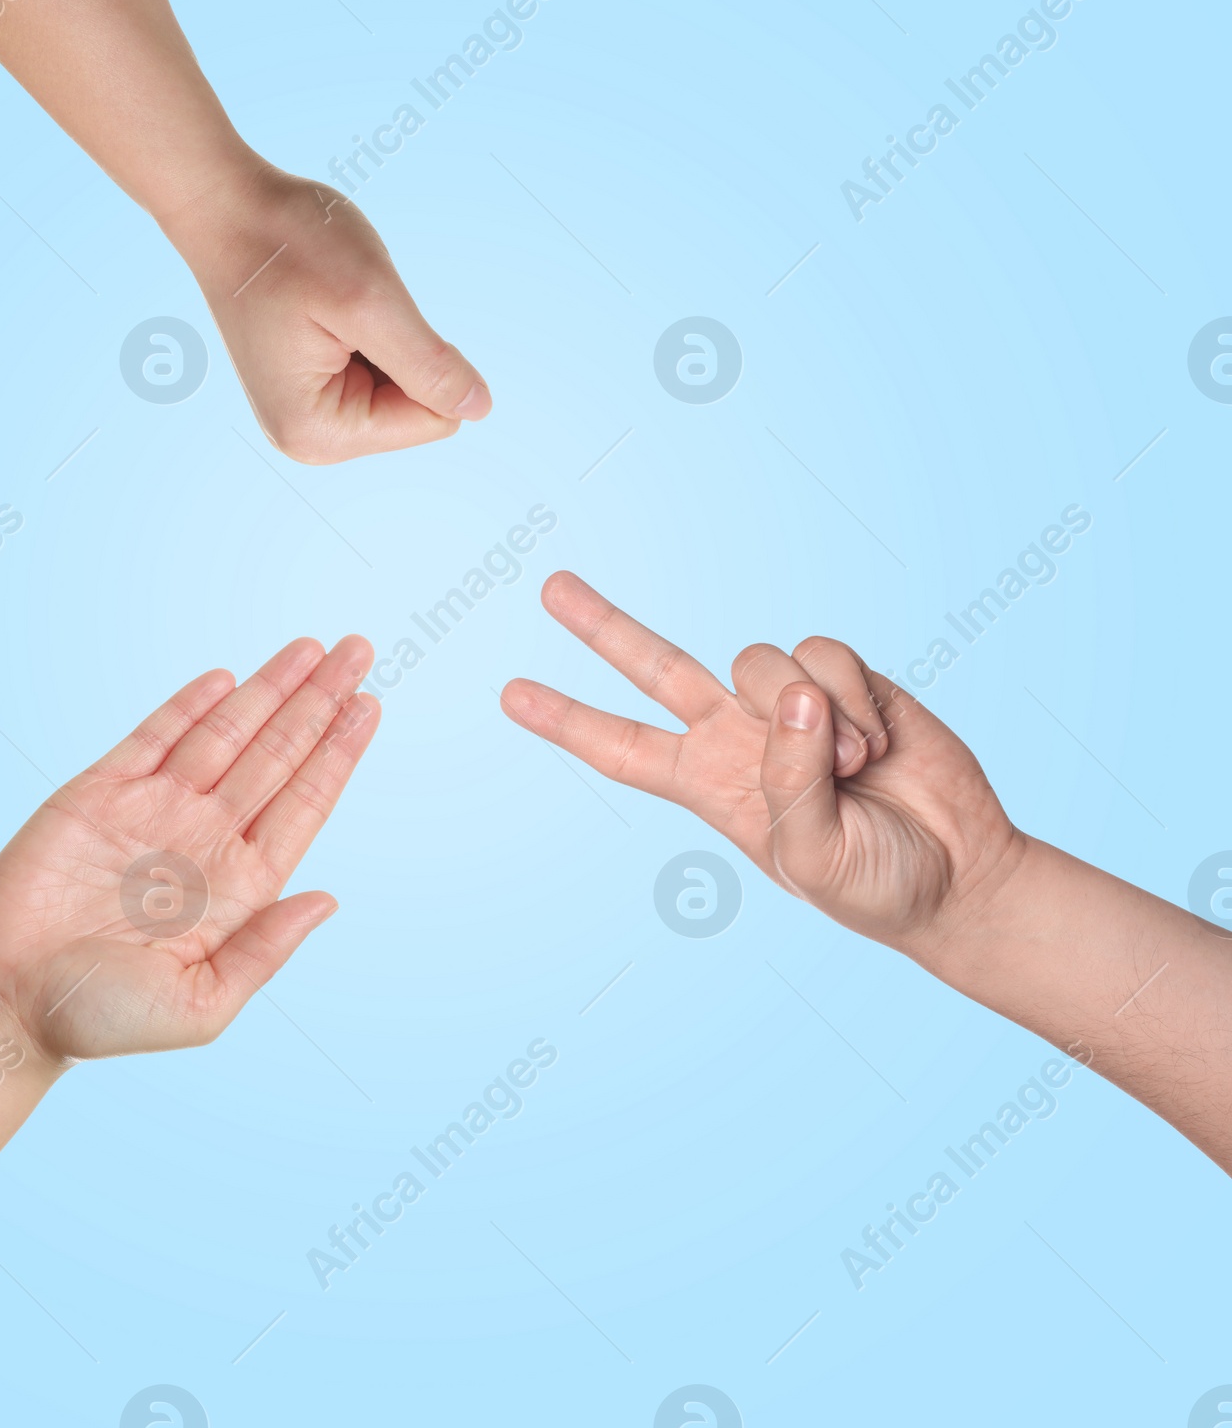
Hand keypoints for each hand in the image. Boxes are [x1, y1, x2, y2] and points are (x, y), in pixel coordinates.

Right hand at [0, 636, 379, 1062]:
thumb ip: (265, 949)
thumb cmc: (102, 1019)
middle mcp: (205, 838)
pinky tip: (228, 679)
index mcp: (239, 885)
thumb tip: (328, 900)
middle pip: (275, 753)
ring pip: (225, 734)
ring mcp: (153, 811)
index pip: (303, 801)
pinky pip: (153, 737)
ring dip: (268, 690)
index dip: (337, 752)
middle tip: (359, 651)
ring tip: (313, 650)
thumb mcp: (203, 1004)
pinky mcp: (97, 795)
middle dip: (317, 701)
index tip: (369, 706)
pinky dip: (189, 706)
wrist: (5, 1008)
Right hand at [171, 161, 490, 462]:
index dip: (421, 358)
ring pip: (399, 390)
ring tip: (330, 304)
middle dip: (398, 350)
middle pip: (415, 412)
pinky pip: (376, 373)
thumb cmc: (288, 243)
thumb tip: (479, 408)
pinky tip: (325, 308)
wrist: (226, 208)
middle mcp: (310, 441)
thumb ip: (428, 364)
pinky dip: (367, 333)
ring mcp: (306, 417)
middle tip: (344, 307)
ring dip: (382, 338)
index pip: (432, 420)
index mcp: (320, 433)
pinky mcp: (309, 391)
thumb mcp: (371, 301)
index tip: (366, 316)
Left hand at [500, 572, 1026, 947]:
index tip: (510, 695)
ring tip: (854, 769)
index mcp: (709, 786)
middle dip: (604, 627)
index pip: (623, 747)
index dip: (567, 721)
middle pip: (656, 667)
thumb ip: (789, 779)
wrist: (960, 872)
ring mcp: (789, 703)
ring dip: (809, 713)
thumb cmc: (876, 883)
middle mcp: (736, 735)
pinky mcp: (848, 679)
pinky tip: (881, 744)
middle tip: (551, 588)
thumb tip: (788, 695)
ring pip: (757, 656)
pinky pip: (824, 653)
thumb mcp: (814, 857)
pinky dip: (855, 699)